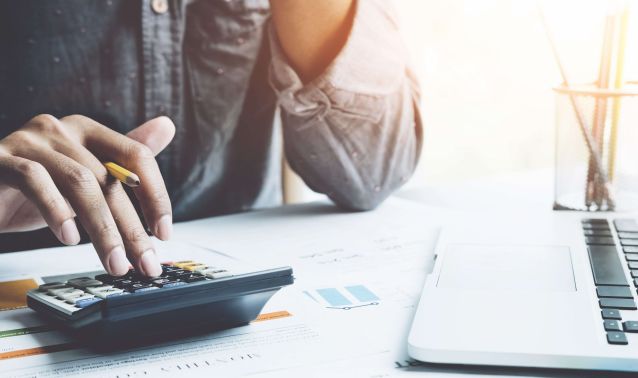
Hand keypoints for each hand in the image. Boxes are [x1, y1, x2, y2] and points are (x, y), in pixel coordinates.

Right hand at [0, 114, 174, 276]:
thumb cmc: (29, 192)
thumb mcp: (81, 183)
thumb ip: (121, 161)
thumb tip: (168, 124)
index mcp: (85, 130)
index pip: (136, 155)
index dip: (156, 196)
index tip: (165, 234)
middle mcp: (59, 128)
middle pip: (109, 178)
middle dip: (132, 227)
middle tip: (145, 263)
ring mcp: (27, 141)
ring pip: (80, 182)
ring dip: (103, 230)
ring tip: (115, 263)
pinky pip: (35, 180)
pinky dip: (57, 211)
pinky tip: (70, 238)